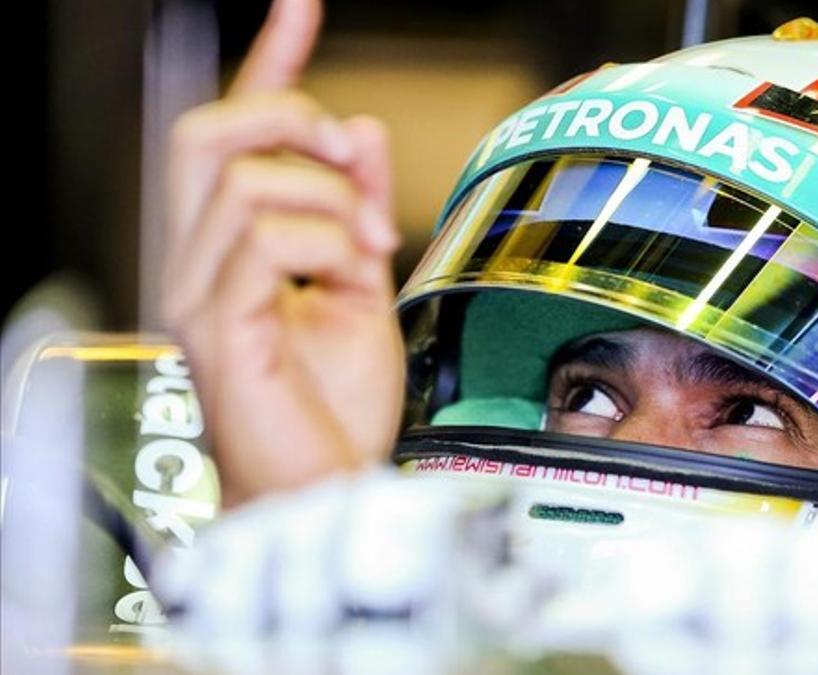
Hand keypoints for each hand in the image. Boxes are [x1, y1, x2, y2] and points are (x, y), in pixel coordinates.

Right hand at [163, 0, 402, 506]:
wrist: (326, 487)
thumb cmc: (334, 405)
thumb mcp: (362, 286)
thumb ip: (354, 206)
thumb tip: (357, 128)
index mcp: (234, 246)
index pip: (234, 132)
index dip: (268, 59)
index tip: (300, 1)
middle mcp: (199, 260)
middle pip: (210, 133)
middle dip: (291, 119)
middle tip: (347, 157)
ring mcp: (198, 292)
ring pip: (243, 181)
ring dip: (327, 197)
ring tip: (368, 245)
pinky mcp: (215, 327)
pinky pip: (261, 239)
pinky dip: (320, 240)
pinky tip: (344, 272)